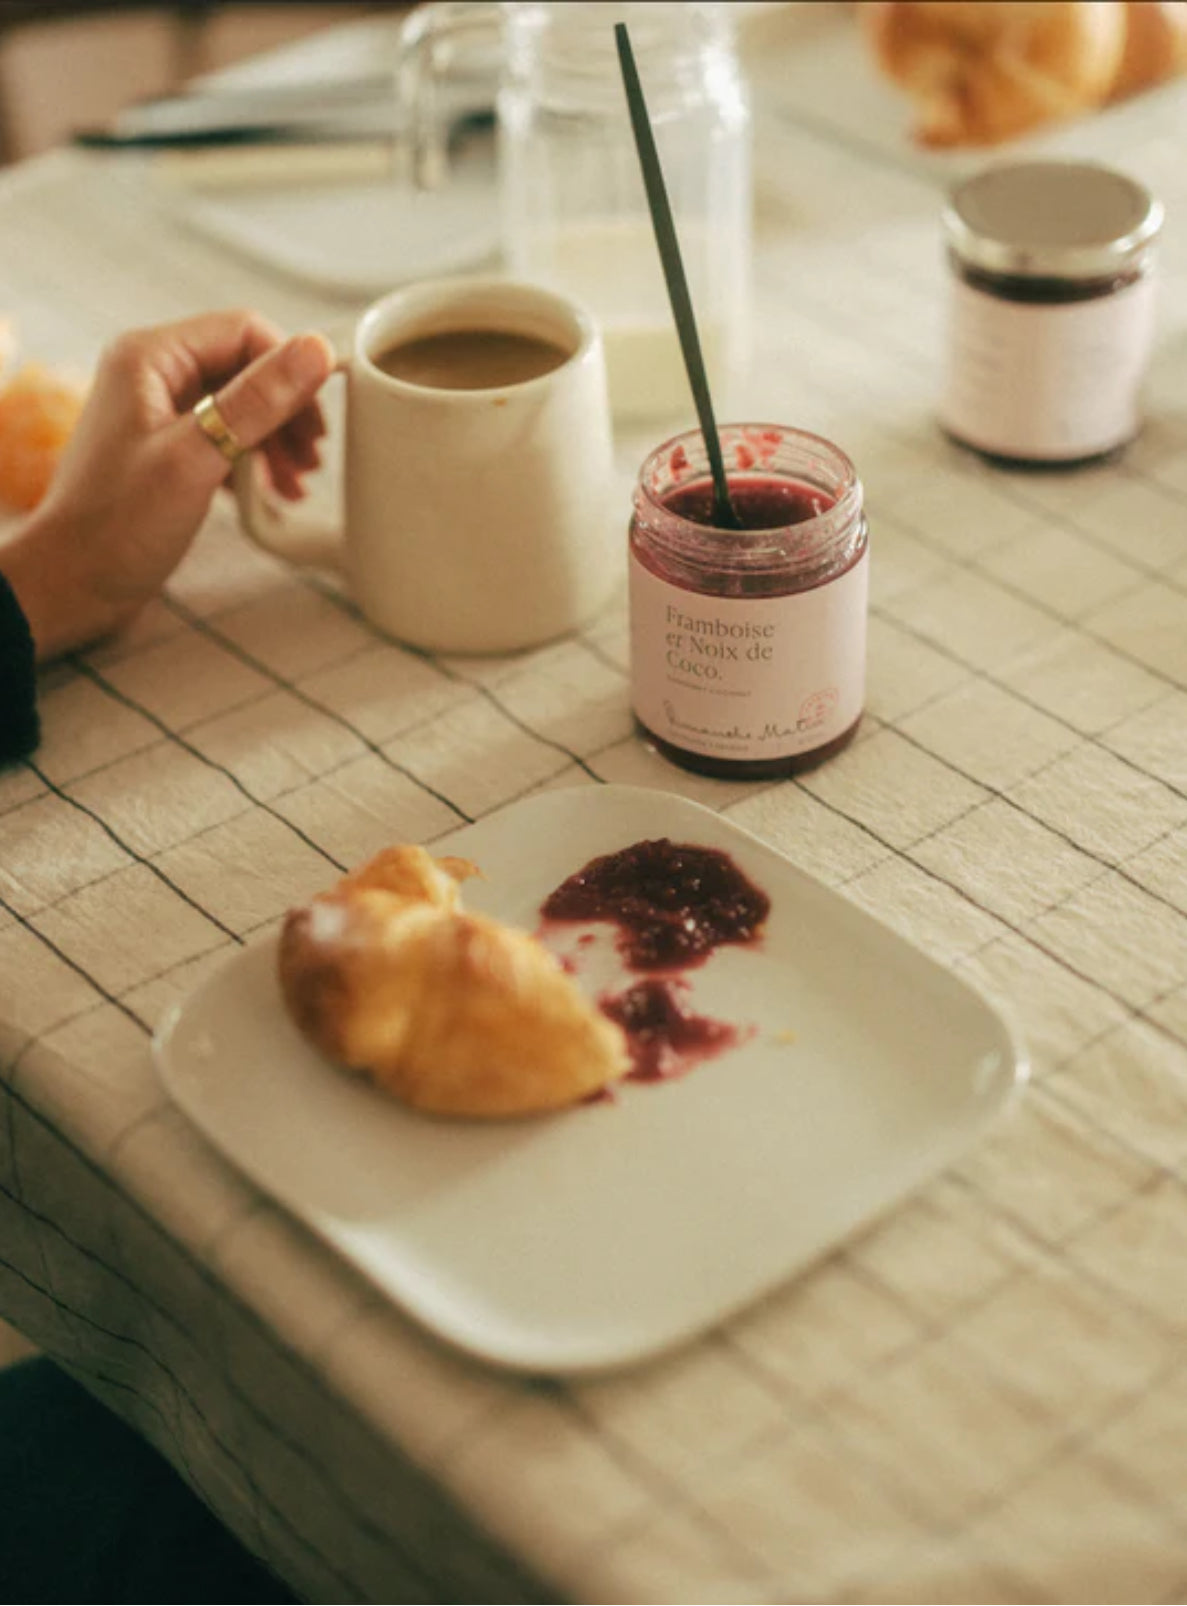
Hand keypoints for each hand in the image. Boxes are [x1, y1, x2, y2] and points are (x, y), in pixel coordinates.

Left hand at [0, 309, 334, 659]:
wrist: (75, 582)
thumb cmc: (118, 525)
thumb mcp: (197, 459)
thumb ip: (257, 402)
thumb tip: (316, 351)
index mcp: (150, 357)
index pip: (243, 332)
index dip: (290, 369)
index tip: (319, 417)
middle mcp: (152, 373)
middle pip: (245, 367)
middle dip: (286, 410)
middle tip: (313, 456)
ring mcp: (158, 410)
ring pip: (239, 403)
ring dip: (276, 438)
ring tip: (299, 480)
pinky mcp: (167, 446)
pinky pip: (224, 435)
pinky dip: (254, 460)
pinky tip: (273, 493)